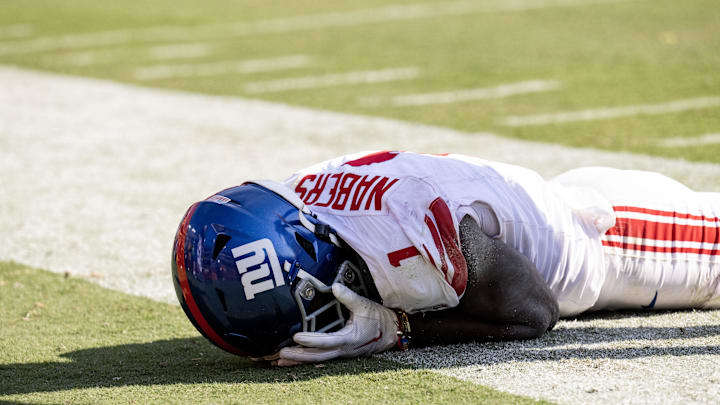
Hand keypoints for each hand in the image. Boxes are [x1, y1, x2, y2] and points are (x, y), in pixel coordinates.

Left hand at [277, 283, 397, 365]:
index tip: (297, 337)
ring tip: (281, 360)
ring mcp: (342, 353)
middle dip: (299, 355)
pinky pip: (322, 358)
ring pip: (318, 360)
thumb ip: (349, 297)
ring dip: (300, 360)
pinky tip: (296, 358)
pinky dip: (307, 359)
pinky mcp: (341, 352)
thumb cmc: (379, 319)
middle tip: (281, 354)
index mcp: (350, 338)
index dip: (311, 340)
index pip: (327, 341)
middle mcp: (345, 349)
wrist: (392, 332)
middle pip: (318, 356)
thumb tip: (335, 286)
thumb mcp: (365, 305)